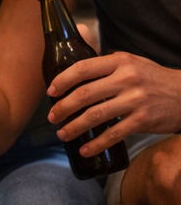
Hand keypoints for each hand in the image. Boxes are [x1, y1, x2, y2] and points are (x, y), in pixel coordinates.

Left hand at [48, 51, 180, 154]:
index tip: (51, 91)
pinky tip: (84, 149)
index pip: (83, 68)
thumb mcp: (131, 62)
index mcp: (120, 62)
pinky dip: (96, 144)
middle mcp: (127, 79)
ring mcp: (135, 100)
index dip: (63, 80)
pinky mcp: (143, 120)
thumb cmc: (152, 78)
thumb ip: (106, 63)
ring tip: (62, 133)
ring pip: (95, 115)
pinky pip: (114, 134)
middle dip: (63, 108)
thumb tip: (76, 54)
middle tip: (52, 117)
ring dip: (74, 127)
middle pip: (85, 94)